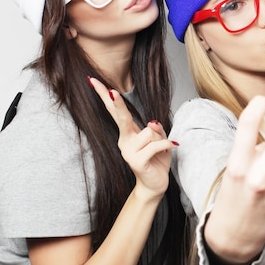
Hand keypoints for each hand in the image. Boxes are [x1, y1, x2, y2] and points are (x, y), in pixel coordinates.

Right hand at [88, 77, 176, 198]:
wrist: (155, 184)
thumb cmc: (156, 160)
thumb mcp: (159, 139)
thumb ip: (156, 129)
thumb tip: (151, 122)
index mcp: (127, 132)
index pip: (114, 110)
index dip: (104, 94)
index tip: (92, 80)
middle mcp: (124, 140)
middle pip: (121, 117)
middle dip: (117, 104)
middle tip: (112, 91)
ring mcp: (128, 151)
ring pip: (149, 131)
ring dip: (161, 138)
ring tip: (160, 150)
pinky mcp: (136, 161)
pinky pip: (156, 145)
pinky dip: (167, 145)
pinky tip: (171, 147)